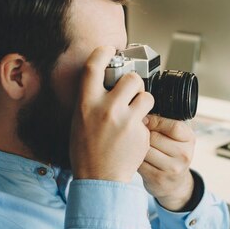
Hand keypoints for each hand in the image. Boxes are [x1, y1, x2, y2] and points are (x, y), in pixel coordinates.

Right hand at [70, 46, 154, 181]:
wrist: (99, 178)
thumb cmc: (87, 150)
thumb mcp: (80, 120)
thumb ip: (92, 101)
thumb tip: (104, 82)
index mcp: (86, 103)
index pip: (94, 67)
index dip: (103, 53)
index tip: (109, 50)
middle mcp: (106, 108)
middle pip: (131, 78)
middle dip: (135, 82)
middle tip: (132, 91)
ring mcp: (125, 120)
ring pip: (146, 96)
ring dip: (144, 102)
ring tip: (136, 113)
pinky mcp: (140, 132)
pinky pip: (149, 118)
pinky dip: (144, 123)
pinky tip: (134, 134)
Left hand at [138, 115, 195, 210]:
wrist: (174, 184)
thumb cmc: (171, 153)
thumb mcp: (176, 137)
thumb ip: (165, 123)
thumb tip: (142, 113)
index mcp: (190, 139)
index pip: (173, 126)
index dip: (155, 121)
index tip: (145, 120)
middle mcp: (184, 155)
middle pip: (155, 137)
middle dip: (143, 133)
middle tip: (136, 133)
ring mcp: (173, 169)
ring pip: (145, 150)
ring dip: (137, 146)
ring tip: (135, 145)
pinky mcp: (158, 179)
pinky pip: (140, 162)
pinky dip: (135, 158)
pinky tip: (136, 157)